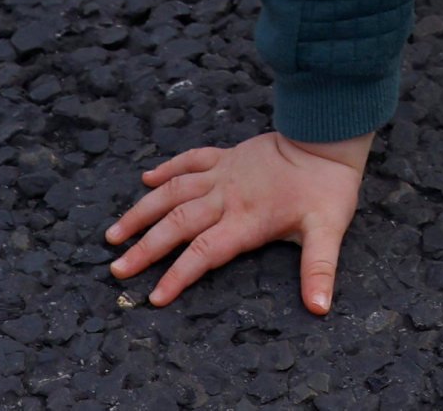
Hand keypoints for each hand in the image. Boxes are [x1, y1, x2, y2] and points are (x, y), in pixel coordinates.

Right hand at [107, 129, 372, 313]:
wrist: (326, 135)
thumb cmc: (327, 187)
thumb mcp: (328, 230)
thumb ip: (318, 269)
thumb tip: (320, 306)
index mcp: (246, 220)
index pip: (203, 253)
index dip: (178, 276)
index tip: (154, 297)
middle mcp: (226, 197)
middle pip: (177, 225)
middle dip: (145, 249)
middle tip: (117, 270)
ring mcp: (223, 173)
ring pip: (172, 192)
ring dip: (142, 212)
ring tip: (114, 233)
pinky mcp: (225, 156)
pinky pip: (189, 160)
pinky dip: (166, 169)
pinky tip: (146, 179)